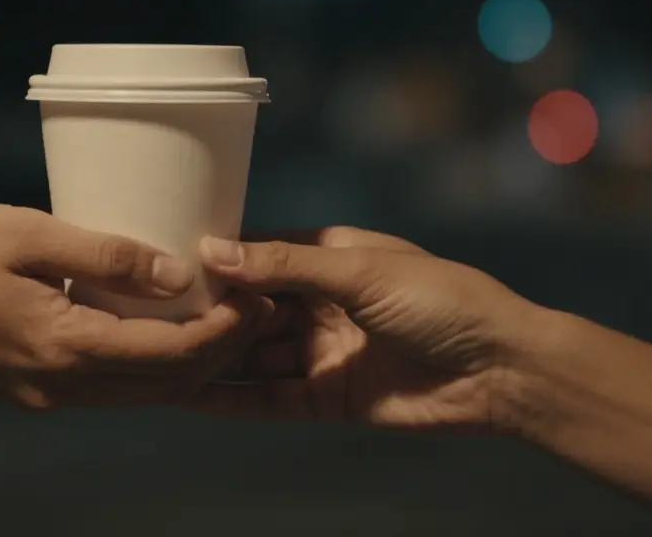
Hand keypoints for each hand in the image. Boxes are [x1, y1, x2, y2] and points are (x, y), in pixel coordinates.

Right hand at [0, 202, 270, 409]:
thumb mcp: (25, 233)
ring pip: (144, 392)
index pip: (175, 353)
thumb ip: (106, 254)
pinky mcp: (33, 391)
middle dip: (225, 348)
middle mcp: (63, 387)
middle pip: (170, 383)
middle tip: (262, 303)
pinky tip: (162, 325)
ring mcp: (47, 396)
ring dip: (191, 360)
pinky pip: (112, 386)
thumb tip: (179, 273)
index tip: (263, 290)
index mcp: (66, 348)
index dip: (229, 327)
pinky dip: (150, 362)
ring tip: (227, 315)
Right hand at [190, 227, 544, 429]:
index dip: (217, 260)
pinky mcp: (327, 398)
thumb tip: (214, 252)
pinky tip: (189, 394)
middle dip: (208, 311)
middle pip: (249, 308)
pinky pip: (269, 398)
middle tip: (149, 313)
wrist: (502, 371)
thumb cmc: (444, 301)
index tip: (165, 260)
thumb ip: (285, 266)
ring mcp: (322, 352)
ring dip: (213, 355)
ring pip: (254, 355)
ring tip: (157, 354)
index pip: (259, 255)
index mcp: (330, 257)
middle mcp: (320, 303)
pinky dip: (231, 398)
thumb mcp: (361, 270)